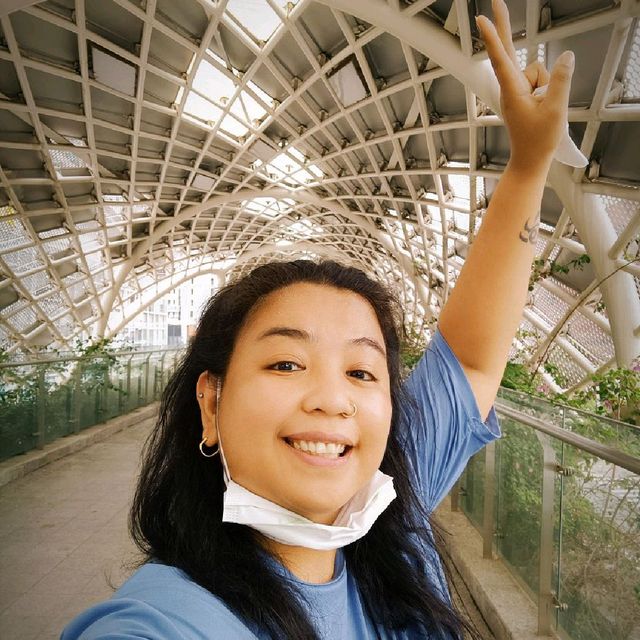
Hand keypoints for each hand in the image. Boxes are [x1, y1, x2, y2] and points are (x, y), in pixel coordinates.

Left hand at [476, 0, 574, 172]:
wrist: (531, 160)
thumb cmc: (538, 140)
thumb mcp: (555, 110)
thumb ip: (561, 80)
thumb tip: (565, 55)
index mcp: (512, 91)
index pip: (501, 58)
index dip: (492, 37)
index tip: (481, 20)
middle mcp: (511, 87)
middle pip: (508, 51)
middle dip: (502, 26)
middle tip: (496, 0)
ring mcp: (517, 90)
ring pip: (537, 70)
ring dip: (546, 84)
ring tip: (543, 109)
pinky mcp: (523, 93)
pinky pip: (540, 79)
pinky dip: (547, 88)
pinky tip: (544, 107)